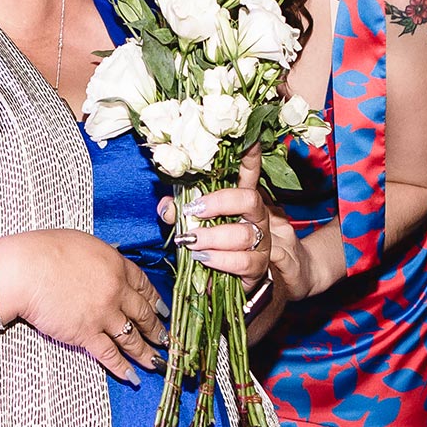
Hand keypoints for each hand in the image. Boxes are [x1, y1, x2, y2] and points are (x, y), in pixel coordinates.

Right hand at [0, 229, 166, 383]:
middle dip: (156, 330)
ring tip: (156, 363)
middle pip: (143, 314)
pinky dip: (122, 367)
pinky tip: (132, 376)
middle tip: (166, 341)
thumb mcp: (82, 243)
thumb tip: (104, 262)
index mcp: (116, 265)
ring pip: (131, 338)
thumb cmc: (45, 251)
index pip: (144, 286)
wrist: (26, 270)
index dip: (155, 301)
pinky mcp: (86, 334)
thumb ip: (100, 257)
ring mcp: (103, 314)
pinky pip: (109, 354)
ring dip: (146, 353)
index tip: (162, 312)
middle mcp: (116, 291)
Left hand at [160, 152, 273, 286]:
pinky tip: (203, 258)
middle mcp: (255, 218)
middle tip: (194, 210)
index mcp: (241, 201)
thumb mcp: (193, 225)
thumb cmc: (210, 246)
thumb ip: (179, 212)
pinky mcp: (257, 267)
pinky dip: (218, 259)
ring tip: (191, 240)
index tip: (249, 141)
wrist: (227, 285)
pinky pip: (242, 261)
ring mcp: (260, 242)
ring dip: (212, 236)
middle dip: (221, 202)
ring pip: (242, 234)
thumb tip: (166, 207)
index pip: (249, 174)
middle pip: (249, 200)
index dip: (250, 157)